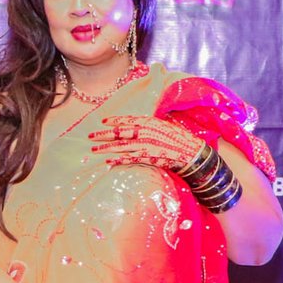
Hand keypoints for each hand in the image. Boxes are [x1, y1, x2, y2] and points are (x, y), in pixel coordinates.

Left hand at [88, 115, 206, 173]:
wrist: (191, 152)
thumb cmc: (180, 138)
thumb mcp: (165, 125)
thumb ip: (151, 124)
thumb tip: (142, 124)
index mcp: (149, 121)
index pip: (127, 120)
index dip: (114, 120)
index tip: (103, 122)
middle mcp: (145, 132)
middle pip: (119, 132)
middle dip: (103, 135)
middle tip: (90, 136)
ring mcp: (145, 145)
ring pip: (120, 146)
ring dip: (106, 148)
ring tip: (94, 150)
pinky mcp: (147, 157)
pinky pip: (129, 159)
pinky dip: (117, 161)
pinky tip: (108, 162)